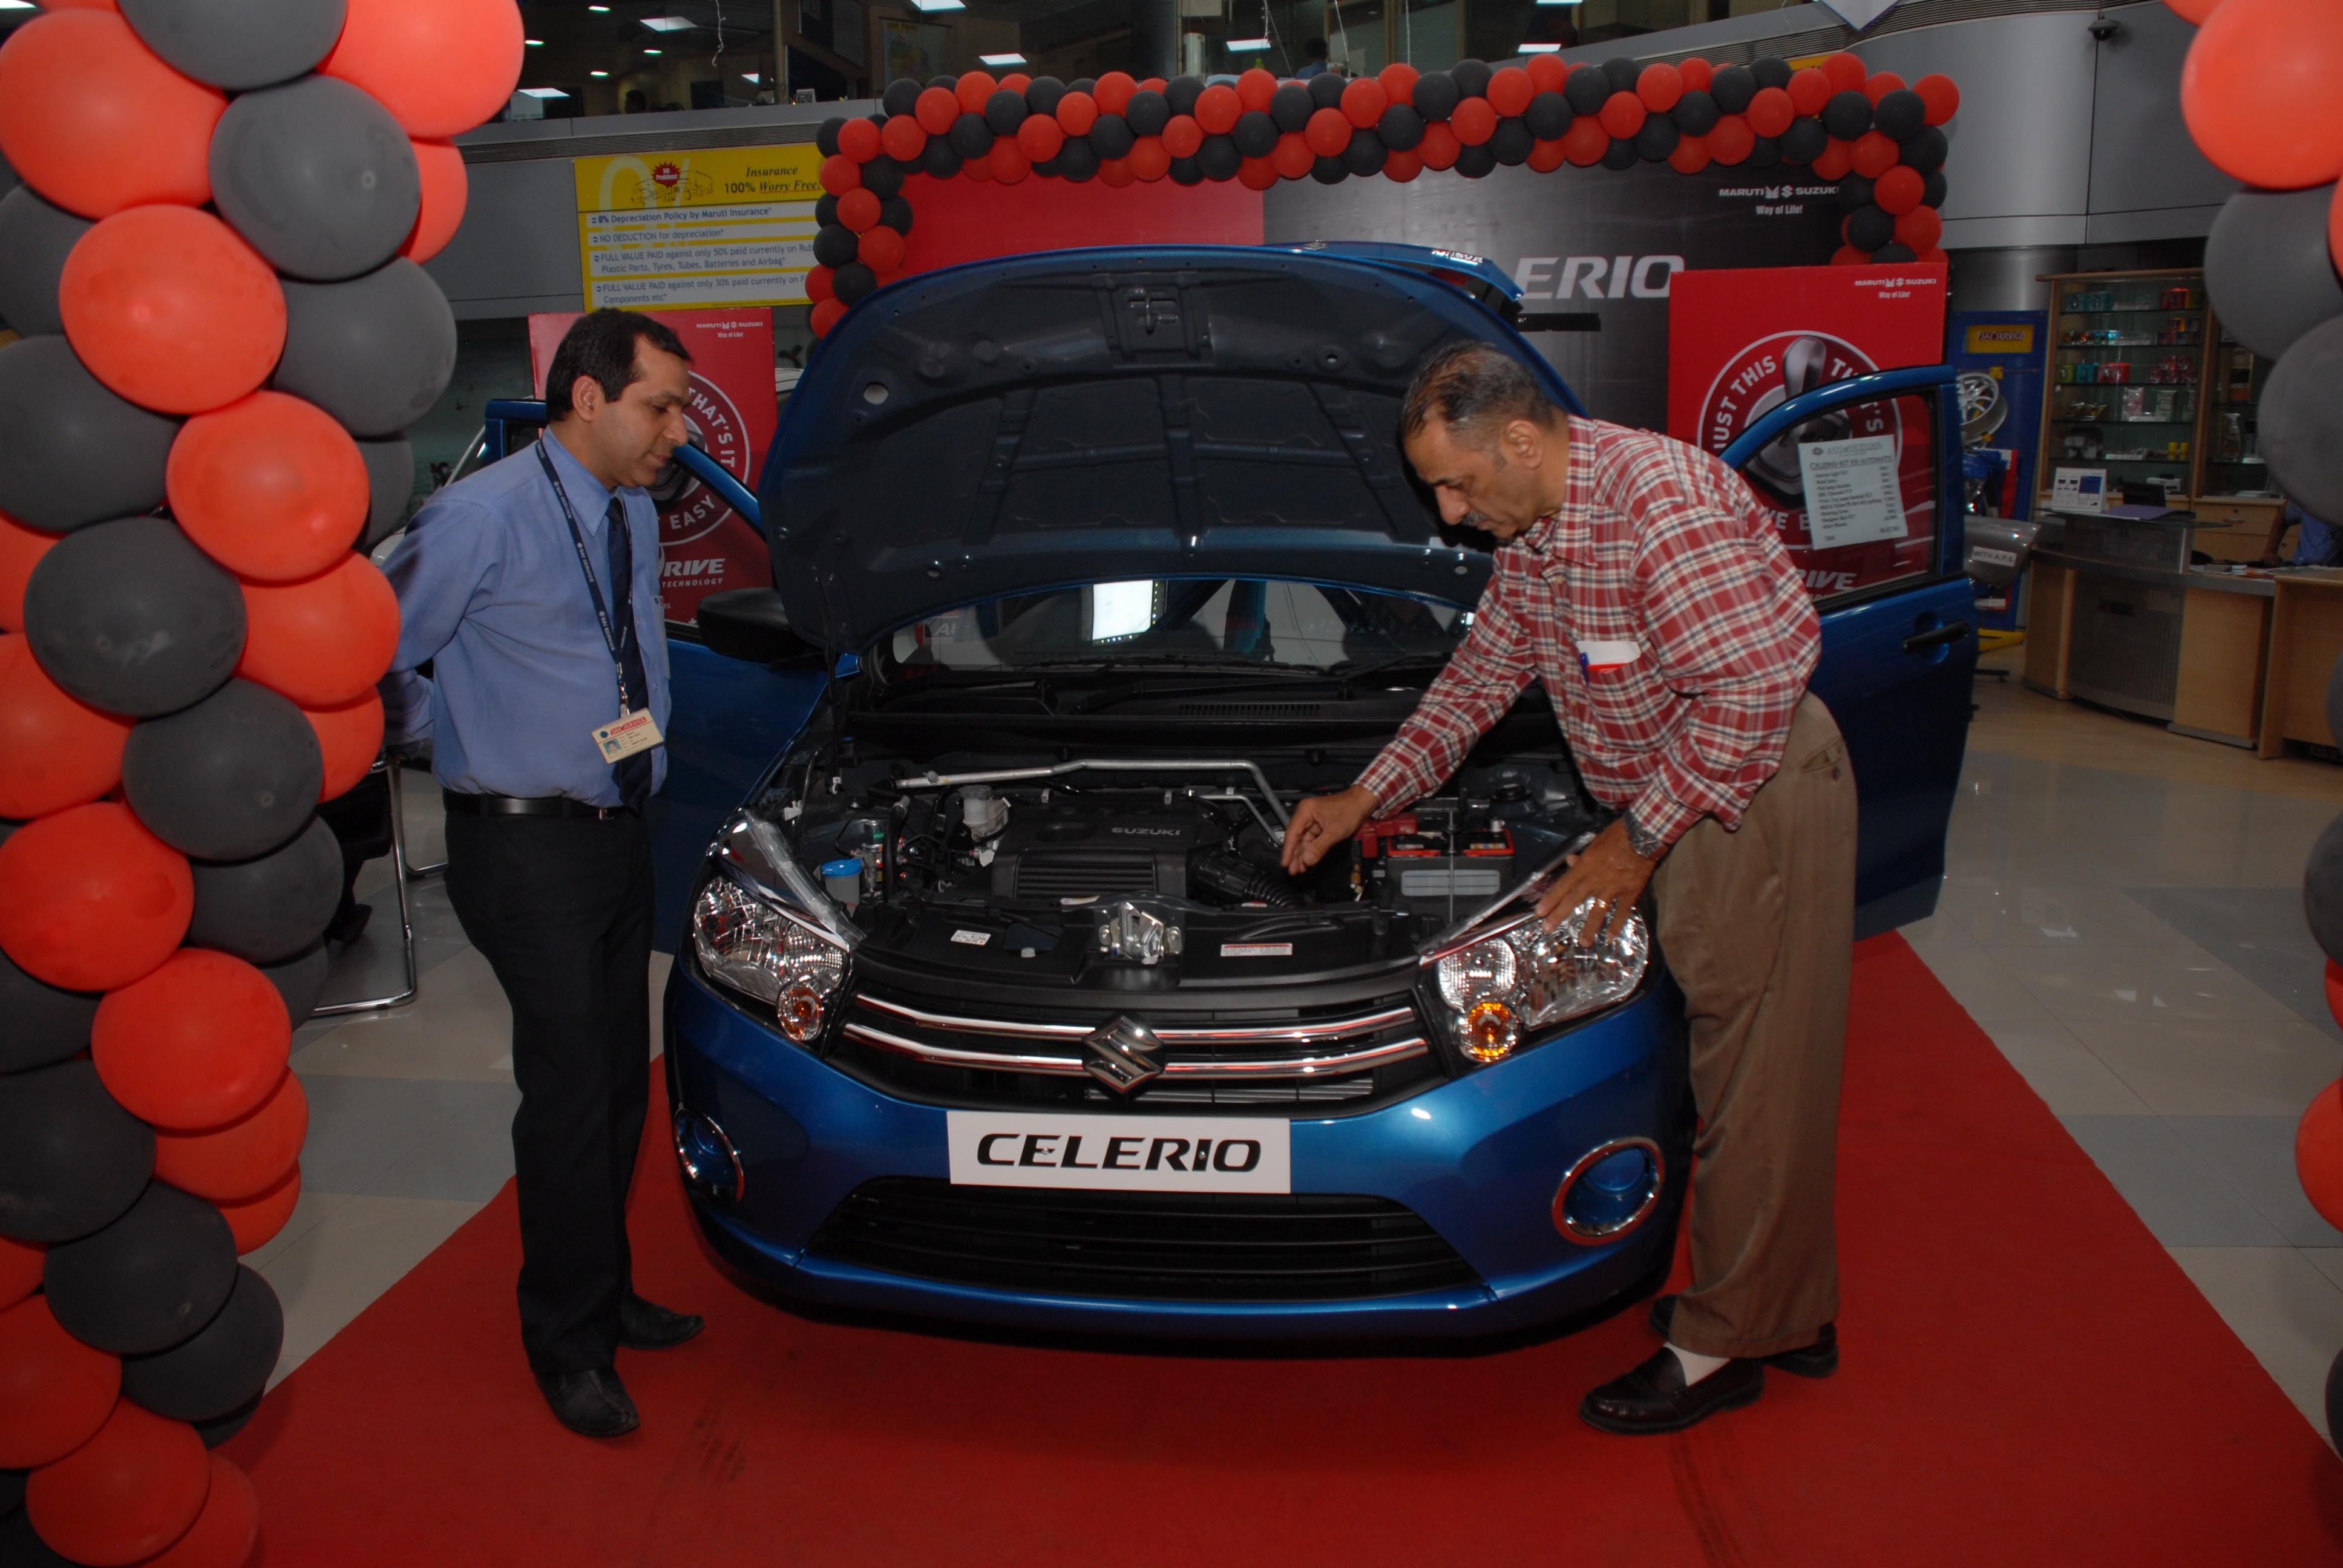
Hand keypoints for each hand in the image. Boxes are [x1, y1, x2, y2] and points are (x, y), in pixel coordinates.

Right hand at [1280, 785, 1379, 874]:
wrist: (1362, 802)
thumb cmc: (1350, 809)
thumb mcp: (1335, 831)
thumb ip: (1319, 847)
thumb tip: (1308, 859)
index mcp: (1306, 810)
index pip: (1292, 833)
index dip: (1288, 850)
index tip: (1285, 863)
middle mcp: (1306, 814)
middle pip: (1296, 838)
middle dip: (1294, 855)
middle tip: (1292, 869)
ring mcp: (1312, 819)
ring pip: (1303, 840)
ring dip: (1302, 854)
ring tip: (1299, 868)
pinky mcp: (1319, 824)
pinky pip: (1311, 839)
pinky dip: (1309, 850)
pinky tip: (1308, 859)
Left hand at [1536, 818, 1656, 946]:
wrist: (1642, 836)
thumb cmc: (1617, 836)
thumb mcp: (1595, 842)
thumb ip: (1583, 857)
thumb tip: (1570, 861)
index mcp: (1585, 867)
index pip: (1563, 885)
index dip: (1551, 899)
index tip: (1539, 912)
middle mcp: (1595, 880)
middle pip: (1574, 900)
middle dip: (1559, 915)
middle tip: (1548, 929)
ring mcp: (1613, 888)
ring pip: (1598, 911)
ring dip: (1590, 928)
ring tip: (1583, 943)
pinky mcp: (1630, 892)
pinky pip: (1622, 911)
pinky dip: (1617, 924)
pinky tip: (1611, 937)